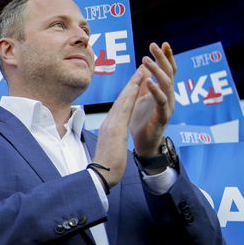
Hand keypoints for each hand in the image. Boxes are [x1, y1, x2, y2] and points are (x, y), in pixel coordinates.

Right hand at [92, 68, 144, 187]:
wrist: (101, 176)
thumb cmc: (106, 167)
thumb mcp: (110, 149)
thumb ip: (112, 139)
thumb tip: (113, 137)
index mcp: (110, 127)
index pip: (121, 107)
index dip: (129, 93)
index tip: (136, 82)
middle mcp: (109, 122)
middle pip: (122, 99)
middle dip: (132, 83)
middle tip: (141, 68)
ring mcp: (111, 124)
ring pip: (124, 99)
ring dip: (133, 83)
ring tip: (142, 70)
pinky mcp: (115, 128)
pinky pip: (125, 107)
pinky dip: (131, 94)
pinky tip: (137, 85)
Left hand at [130, 42, 176, 157]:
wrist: (144, 145)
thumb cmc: (142, 123)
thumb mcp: (141, 100)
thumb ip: (144, 85)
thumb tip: (143, 67)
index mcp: (164, 93)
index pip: (168, 71)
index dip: (166, 57)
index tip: (162, 44)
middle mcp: (169, 98)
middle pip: (169, 74)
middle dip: (162, 58)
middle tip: (153, 46)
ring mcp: (167, 107)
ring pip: (167, 85)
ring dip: (157, 71)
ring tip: (146, 61)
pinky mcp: (162, 117)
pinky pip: (161, 102)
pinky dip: (155, 90)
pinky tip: (148, 82)